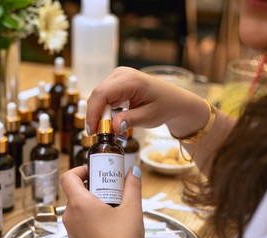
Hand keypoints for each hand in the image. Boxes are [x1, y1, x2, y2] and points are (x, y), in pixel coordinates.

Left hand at [61, 165, 145, 237]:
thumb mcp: (132, 209)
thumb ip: (132, 186)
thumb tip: (133, 171)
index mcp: (79, 204)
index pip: (68, 177)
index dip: (79, 170)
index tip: (94, 171)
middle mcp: (70, 216)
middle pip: (74, 192)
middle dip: (91, 186)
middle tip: (109, 187)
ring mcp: (71, 231)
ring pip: (77, 208)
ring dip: (91, 202)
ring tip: (112, 206)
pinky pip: (79, 222)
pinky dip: (89, 217)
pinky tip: (108, 223)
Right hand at [86, 67, 208, 137]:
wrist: (173, 101)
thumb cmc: (164, 106)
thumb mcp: (149, 117)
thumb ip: (130, 120)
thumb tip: (112, 126)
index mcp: (130, 80)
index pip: (102, 94)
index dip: (93, 113)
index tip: (92, 131)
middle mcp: (121, 74)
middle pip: (97, 95)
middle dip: (95, 116)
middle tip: (99, 134)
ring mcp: (117, 77)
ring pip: (98, 97)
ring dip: (99, 114)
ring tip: (106, 130)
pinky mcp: (116, 83)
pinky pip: (103, 97)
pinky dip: (103, 111)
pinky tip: (110, 121)